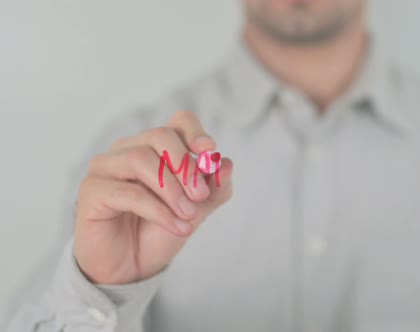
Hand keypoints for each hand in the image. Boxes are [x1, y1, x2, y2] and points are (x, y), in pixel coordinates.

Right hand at [73, 111, 232, 284]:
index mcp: (155, 148)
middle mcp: (128, 150)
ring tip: (189, 215)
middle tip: (201, 196)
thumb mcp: (195, 211)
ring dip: (172, 190)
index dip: (195, 132)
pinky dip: (159, 211)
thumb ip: (213, 190)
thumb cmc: (158, 232)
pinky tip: (177, 227)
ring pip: (141, 159)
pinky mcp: (91, 191)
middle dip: (186, 166)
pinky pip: (129, 193)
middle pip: (160, 136)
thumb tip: (225, 164)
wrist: (130, 268)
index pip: (177, 122)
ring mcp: (106, 167)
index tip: (210, 152)